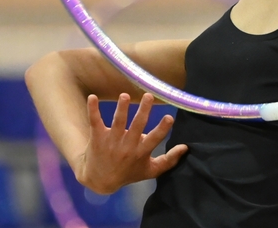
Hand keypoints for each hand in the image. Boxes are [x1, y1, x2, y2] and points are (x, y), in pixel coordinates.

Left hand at [73, 93, 187, 193]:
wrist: (99, 181)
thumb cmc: (129, 173)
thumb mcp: (150, 171)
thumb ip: (169, 160)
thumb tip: (185, 147)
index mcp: (141, 152)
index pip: (154, 139)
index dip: (162, 129)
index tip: (170, 117)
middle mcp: (127, 146)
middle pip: (136, 126)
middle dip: (143, 110)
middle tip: (148, 96)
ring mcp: (112, 141)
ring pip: (118, 122)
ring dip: (121, 108)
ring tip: (125, 95)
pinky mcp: (98, 137)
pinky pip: (95, 122)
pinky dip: (93, 109)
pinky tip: (92, 97)